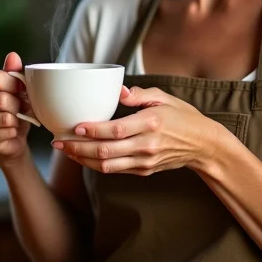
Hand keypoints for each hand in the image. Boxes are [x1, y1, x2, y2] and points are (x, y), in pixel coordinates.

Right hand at [0, 52, 34, 161]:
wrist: (11, 134)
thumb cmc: (11, 105)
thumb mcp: (13, 85)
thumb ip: (12, 71)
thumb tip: (13, 56)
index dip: (15, 83)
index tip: (23, 88)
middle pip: (1, 99)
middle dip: (18, 104)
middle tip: (23, 106)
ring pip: (5, 117)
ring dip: (17, 118)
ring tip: (17, 117)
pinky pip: (5, 132)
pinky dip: (14, 131)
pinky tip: (10, 129)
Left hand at [51, 86, 222, 174]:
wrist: (203, 145)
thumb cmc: (183, 117)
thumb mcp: (164, 98)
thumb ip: (139, 94)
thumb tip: (118, 90)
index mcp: (151, 123)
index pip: (116, 130)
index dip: (93, 130)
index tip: (74, 127)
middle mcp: (146, 145)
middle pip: (106, 151)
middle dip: (78, 148)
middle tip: (58, 142)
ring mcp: (145, 161)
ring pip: (107, 165)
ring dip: (83, 160)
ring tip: (65, 151)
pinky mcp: (144, 171)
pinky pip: (115, 170)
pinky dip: (96, 165)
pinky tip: (82, 157)